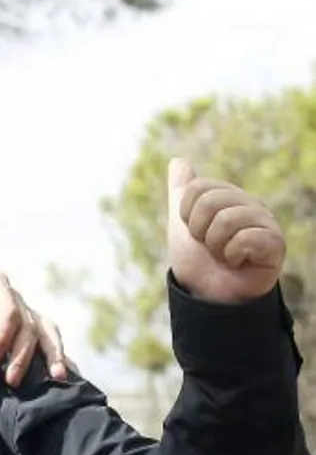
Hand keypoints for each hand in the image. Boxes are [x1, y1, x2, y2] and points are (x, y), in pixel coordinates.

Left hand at [0, 257, 69, 384]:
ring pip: (43, 329)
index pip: (7, 309)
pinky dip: (52, 353)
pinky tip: (64, 374)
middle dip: (22, 353)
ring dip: (52, 353)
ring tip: (59, 379)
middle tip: (10, 380)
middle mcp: (8, 294)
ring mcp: (15, 309)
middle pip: (28, 324)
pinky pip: (41, 337)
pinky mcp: (15, 324)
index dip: (4, 335)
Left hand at [168, 158, 284, 303]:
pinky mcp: (276, 244)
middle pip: (210, 201)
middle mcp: (252, 205)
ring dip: (216, 245)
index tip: (195, 231)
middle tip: (210, 246)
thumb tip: (179, 160)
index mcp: (231, 197)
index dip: (187, 214)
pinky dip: (232, 255)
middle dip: (199, 231)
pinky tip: (239, 263)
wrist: (208, 294)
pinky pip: (245, 238)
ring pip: (226, 220)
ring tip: (224, 256)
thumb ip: (181, 190)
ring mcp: (266, 224)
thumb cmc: (198, 259)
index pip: (198, 187)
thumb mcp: (182, 221)